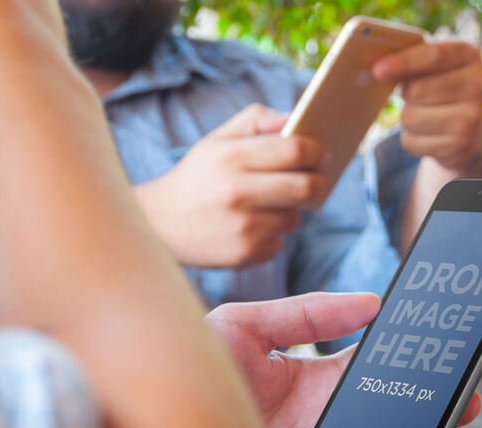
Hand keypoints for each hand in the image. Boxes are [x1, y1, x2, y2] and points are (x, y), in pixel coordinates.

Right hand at [137, 104, 329, 267]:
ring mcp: (244, 228)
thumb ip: (255, 121)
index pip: (295, 149)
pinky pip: (280, 242)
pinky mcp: (246, 254)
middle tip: (317, 183)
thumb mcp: (215, 141)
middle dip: (319, 184)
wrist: (158, 226)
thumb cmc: (196, 179)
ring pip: (294, 218)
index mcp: (232, 158)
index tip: (323, 153)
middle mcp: (239, 193)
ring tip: (264, 207)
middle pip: (306, 187)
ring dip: (289, 212)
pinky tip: (247, 229)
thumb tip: (294, 119)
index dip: (316, 150)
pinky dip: (271, 236)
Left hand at [206, 292, 481, 427]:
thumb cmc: (191, 361)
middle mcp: (315, 427)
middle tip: (460, 412)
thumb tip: (371, 304)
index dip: (412, 374)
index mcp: (314, 384)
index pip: (375, 380)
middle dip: (428, 427)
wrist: (142, 398)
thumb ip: (306, 313)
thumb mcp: (246, 323)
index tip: (447, 364)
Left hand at [373, 40, 481, 176]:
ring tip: (425, 115)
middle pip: (417, 90)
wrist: (471, 130)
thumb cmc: (441, 88)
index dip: (403, 62)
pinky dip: (411, 139)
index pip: (434, 55)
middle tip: (414, 94)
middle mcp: (477, 85)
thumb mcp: (434, 67)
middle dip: (405, 94)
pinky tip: (428, 134)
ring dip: (407, 118)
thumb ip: (410, 60)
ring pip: (411, 118)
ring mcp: (471, 119)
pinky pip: (412, 142)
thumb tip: (376, 69)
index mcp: (469, 55)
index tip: (377, 70)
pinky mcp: (459, 147)